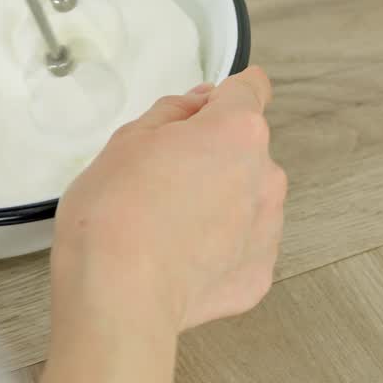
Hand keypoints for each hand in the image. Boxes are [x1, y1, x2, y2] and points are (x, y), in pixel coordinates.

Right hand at [42, 67, 284, 382]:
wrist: (119, 293)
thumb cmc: (115, 215)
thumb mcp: (127, 139)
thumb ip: (171, 112)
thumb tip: (194, 107)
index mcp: (235, 131)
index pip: (250, 89)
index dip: (224, 95)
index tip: (212, 104)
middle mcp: (264, 175)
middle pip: (243, 148)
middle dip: (211, 154)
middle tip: (162, 175)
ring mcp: (266, 227)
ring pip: (245, 197)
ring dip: (218, 201)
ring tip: (167, 222)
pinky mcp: (258, 272)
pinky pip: (241, 245)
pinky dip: (217, 246)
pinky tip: (179, 254)